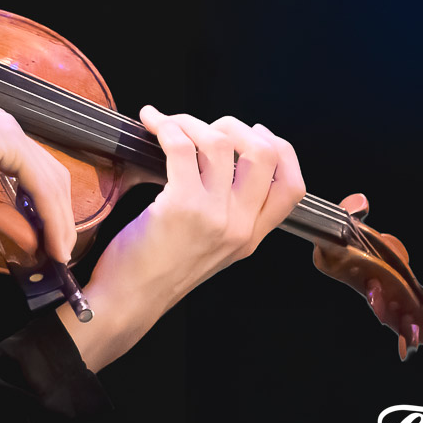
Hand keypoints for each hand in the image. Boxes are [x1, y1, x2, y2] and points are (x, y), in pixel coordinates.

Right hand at [0, 85, 75, 263]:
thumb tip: (33, 243)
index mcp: (0, 143)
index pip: (38, 177)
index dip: (48, 211)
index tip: (49, 243)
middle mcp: (12, 134)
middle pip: (53, 178)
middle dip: (60, 217)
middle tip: (60, 252)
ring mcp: (14, 134)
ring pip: (52, 180)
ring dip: (59, 219)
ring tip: (58, 251)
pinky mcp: (11, 142)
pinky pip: (39, 182)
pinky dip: (50, 212)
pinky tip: (50, 236)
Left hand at [58, 105, 305, 371]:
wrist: (129, 300)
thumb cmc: (157, 269)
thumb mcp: (209, 247)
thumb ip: (225, 212)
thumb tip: (218, 158)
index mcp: (251, 237)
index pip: (293, 187)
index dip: (280, 150)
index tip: (254, 132)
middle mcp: (240, 226)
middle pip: (264, 155)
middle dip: (234, 127)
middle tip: (203, 127)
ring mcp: (214, 216)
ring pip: (220, 143)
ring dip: (190, 122)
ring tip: (168, 124)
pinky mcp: (181, 206)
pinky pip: (181, 147)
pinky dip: (165, 126)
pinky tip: (151, 123)